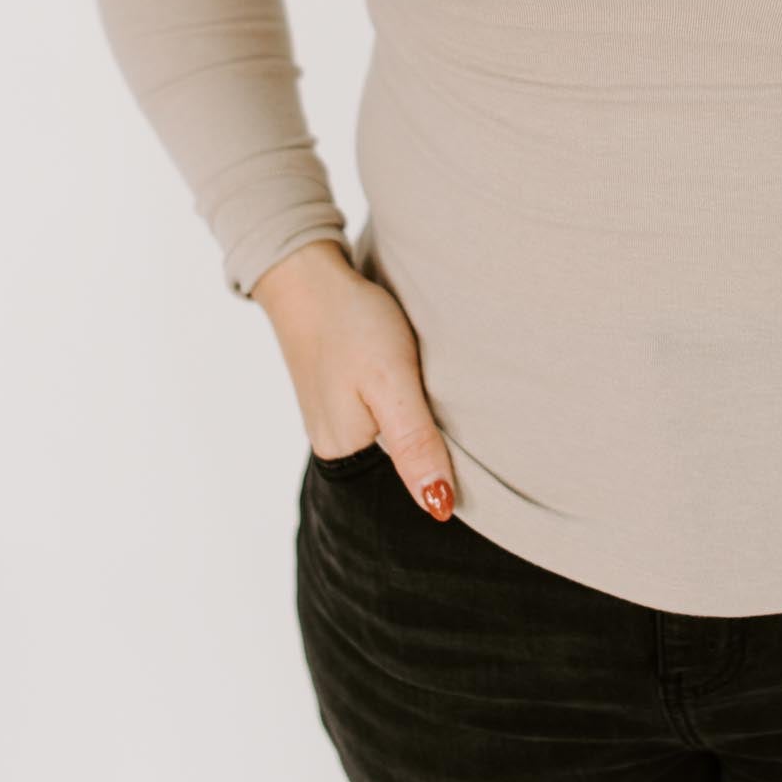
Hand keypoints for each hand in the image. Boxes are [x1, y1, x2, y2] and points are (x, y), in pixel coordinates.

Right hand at [252, 242, 456, 521]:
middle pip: (401, 457)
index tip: (472, 433)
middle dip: (432, 437)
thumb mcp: (391, 382)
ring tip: (432, 384)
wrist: (310, 274)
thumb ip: (414, 443)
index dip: (444, 461)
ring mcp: (334, 417)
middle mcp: (334, 442)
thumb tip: (437, 507)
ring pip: (393, 432)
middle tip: (451, 395)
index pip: (410, 478)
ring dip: (418, 414)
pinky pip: (381, 411)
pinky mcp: (339, 393)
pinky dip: (401, 397)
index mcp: (344, 449)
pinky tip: (410, 375)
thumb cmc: (352, 323)